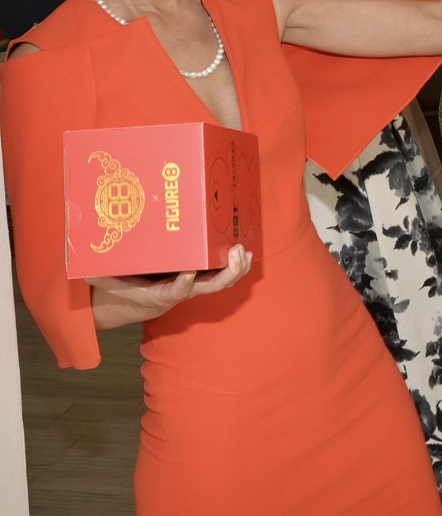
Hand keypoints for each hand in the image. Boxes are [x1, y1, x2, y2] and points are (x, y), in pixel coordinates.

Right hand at [87, 244, 253, 324]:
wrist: (133, 302)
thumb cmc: (121, 286)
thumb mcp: (108, 281)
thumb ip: (99, 275)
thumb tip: (84, 267)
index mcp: (157, 294)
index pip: (171, 293)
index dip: (181, 285)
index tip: (187, 273)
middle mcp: (179, 292)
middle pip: (209, 288)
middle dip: (225, 274)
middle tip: (234, 254)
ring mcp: (192, 287)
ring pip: (220, 283)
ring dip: (236, 268)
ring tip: (245, 251)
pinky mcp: (198, 278)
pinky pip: (221, 275)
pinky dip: (234, 264)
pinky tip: (244, 250)